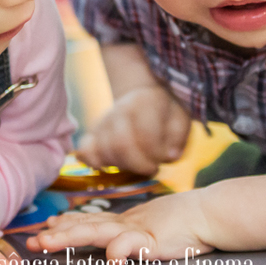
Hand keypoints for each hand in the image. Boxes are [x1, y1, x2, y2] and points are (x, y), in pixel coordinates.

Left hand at [26, 189, 213, 263]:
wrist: (209, 213)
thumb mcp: (150, 230)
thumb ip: (129, 238)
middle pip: (85, 227)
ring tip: (49, 241)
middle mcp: (125, 224)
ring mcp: (137, 231)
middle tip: (34, 240)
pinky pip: (131, 245)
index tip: (43, 227)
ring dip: (71, 236)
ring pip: (98, 233)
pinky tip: (110, 259)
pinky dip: (118, 251)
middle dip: (58, 235)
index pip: (89, 222)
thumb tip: (112, 249)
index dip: (65, 225)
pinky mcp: (152, 240)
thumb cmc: (183, 224)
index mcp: (124, 223)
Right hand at [76, 86, 190, 175]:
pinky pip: (84, 150)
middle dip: (138, 165)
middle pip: (120, 145)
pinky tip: (108, 166)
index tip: (163, 159)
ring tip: (135, 164)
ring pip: (103, 151)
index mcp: (146, 102)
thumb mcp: (181, 120)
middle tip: (151, 168)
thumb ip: (178, 138)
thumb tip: (168, 156)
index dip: (155, 154)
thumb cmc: (165, 114)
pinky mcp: (92, 133)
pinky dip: (93, 162)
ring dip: (122, 165)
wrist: (143, 96)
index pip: (145, 135)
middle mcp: (121, 109)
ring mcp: (104, 121)